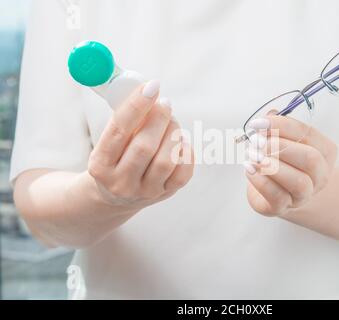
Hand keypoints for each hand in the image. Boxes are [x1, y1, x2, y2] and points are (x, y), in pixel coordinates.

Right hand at [87, 80, 193, 210]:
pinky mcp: (165, 195)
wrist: (116, 195)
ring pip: (166, 160)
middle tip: (165, 104)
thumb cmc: (115, 157)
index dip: (136, 105)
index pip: (118, 131)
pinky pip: (183, 173)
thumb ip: (126, 119)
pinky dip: (186, 152)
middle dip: (159, 118)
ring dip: (174, 134)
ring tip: (172, 123)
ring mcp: (144, 192)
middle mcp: (120, 182)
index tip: (151, 86)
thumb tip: (149, 91)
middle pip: (144, 146)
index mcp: (100, 164)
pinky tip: (180, 142)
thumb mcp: (109, 141)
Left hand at [244, 115, 336, 216]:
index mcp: (324, 151)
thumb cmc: (281, 161)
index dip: (282, 125)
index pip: (308, 134)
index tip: (258, 123)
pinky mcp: (284, 207)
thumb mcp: (281, 140)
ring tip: (252, 155)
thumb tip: (270, 114)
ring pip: (298, 181)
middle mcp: (320, 174)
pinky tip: (249, 168)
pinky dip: (260, 181)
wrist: (278, 193)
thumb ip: (276, 126)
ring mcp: (305, 194)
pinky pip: (277, 196)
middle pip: (310, 159)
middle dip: (280, 147)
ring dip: (271, 166)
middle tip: (256, 141)